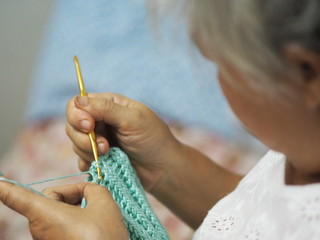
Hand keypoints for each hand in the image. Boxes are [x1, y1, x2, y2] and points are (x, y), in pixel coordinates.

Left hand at [0, 181, 127, 239]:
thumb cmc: (103, 236)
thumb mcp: (103, 204)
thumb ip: (93, 188)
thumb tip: (87, 190)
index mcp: (45, 214)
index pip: (17, 197)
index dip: (4, 187)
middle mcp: (40, 229)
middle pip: (51, 198)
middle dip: (71, 194)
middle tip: (92, 199)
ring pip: (58, 212)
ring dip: (75, 207)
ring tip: (95, 215)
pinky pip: (62, 225)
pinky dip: (75, 219)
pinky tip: (92, 225)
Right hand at [66, 93, 181, 191]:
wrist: (163, 169)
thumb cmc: (153, 139)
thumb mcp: (132, 119)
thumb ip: (105, 109)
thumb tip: (78, 101)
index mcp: (108, 105)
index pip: (78, 104)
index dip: (77, 115)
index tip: (89, 126)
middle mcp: (101, 121)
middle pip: (72, 124)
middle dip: (83, 138)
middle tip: (104, 146)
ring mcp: (98, 140)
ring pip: (75, 143)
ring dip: (88, 151)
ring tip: (110, 155)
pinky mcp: (98, 158)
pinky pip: (81, 160)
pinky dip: (89, 164)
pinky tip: (105, 165)